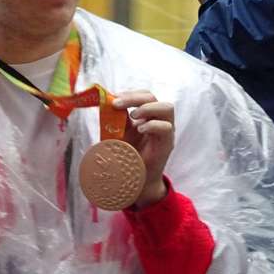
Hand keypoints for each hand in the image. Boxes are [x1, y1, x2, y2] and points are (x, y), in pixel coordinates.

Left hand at [113, 91, 174, 207]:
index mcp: (147, 115)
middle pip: (153, 97)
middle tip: (117, 103)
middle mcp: (159, 120)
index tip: (114, 98)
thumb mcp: (119, 133)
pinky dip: (152, 125)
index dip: (130, 93)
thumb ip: (116, 118)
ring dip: (147, 108)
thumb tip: (106, 101)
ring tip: (132, 116)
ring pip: (167, 108)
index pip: (144, 95)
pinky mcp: (168, 143)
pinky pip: (166, 127)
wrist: (135, 180)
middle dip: (134, 98)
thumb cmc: (127, 155)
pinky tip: (139, 130)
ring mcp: (166, 131)